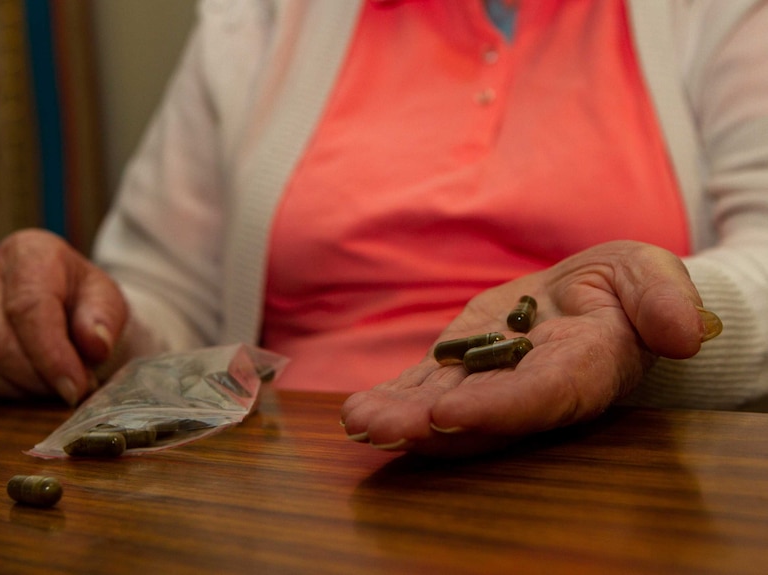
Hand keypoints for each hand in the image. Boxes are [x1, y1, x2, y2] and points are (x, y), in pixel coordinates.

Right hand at [0, 229, 127, 404]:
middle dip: (36, 377)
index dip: (51, 355)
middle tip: (70, 390)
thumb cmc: (86, 302)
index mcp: (28, 253)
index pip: (28, 307)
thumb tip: (95, 344)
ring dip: (18, 390)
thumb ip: (104, 318)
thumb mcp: (108, 300)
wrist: (67, 306)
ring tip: (53, 387)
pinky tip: (28, 389)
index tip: (75, 386)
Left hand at [340, 241, 721, 456]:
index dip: (500, 408)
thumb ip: (664, 300)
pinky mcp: (463, 368)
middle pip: (481, 416)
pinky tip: (359, 410)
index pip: (543, 396)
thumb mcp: (652, 277)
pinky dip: (396, 399)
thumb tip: (683, 332)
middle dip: (432, 426)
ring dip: (402, 417)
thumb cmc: (626, 288)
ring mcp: (492, 382)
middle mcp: (530, 389)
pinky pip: (428, 388)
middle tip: (383, 427)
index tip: (451, 412)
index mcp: (582, 369)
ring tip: (360, 420)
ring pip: (445, 407)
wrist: (592, 298)